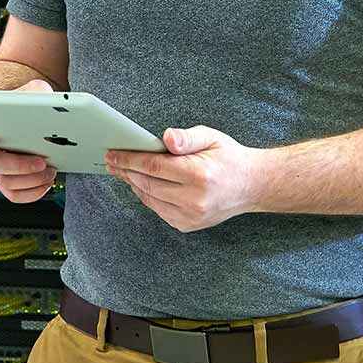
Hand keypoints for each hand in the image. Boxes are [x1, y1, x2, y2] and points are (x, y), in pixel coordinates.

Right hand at [0, 79, 59, 203]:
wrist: (20, 111)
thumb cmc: (19, 100)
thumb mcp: (29, 90)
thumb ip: (37, 92)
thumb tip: (48, 101)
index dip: (13, 162)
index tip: (38, 159)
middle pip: (0, 174)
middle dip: (27, 172)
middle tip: (47, 165)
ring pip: (9, 187)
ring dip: (34, 183)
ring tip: (51, 172)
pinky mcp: (5, 179)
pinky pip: (16, 195)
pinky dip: (33, 193)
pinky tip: (46, 182)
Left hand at [106, 125, 266, 232]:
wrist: (252, 186)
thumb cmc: (229, 157)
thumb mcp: (211, 137)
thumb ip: (187, 137)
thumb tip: (166, 137)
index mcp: (200, 175)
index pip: (154, 167)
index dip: (130, 159)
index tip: (113, 153)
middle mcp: (195, 199)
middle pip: (147, 184)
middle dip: (126, 171)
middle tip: (111, 160)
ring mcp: (191, 216)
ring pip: (150, 199)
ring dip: (132, 184)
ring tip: (121, 170)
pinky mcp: (188, 225)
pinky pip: (158, 209)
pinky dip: (146, 196)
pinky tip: (140, 183)